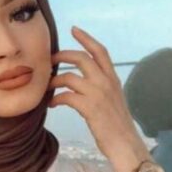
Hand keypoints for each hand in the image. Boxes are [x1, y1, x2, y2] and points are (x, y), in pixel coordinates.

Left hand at [48, 26, 151, 171]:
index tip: (73, 29)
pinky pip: (65, 96)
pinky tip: (51, 104)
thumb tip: (82, 82)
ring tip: (47, 88)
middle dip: (62, 56)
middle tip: (50, 60)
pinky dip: (55, 98)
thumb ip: (101, 87)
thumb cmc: (116, 124)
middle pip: (81, 58)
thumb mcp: (113, 99)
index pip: (100, 51)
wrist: (124, 142)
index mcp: (113, 78)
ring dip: (54, 81)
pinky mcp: (89, 107)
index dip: (86, 38)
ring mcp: (98, 94)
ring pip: (69, 77)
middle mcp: (106, 82)